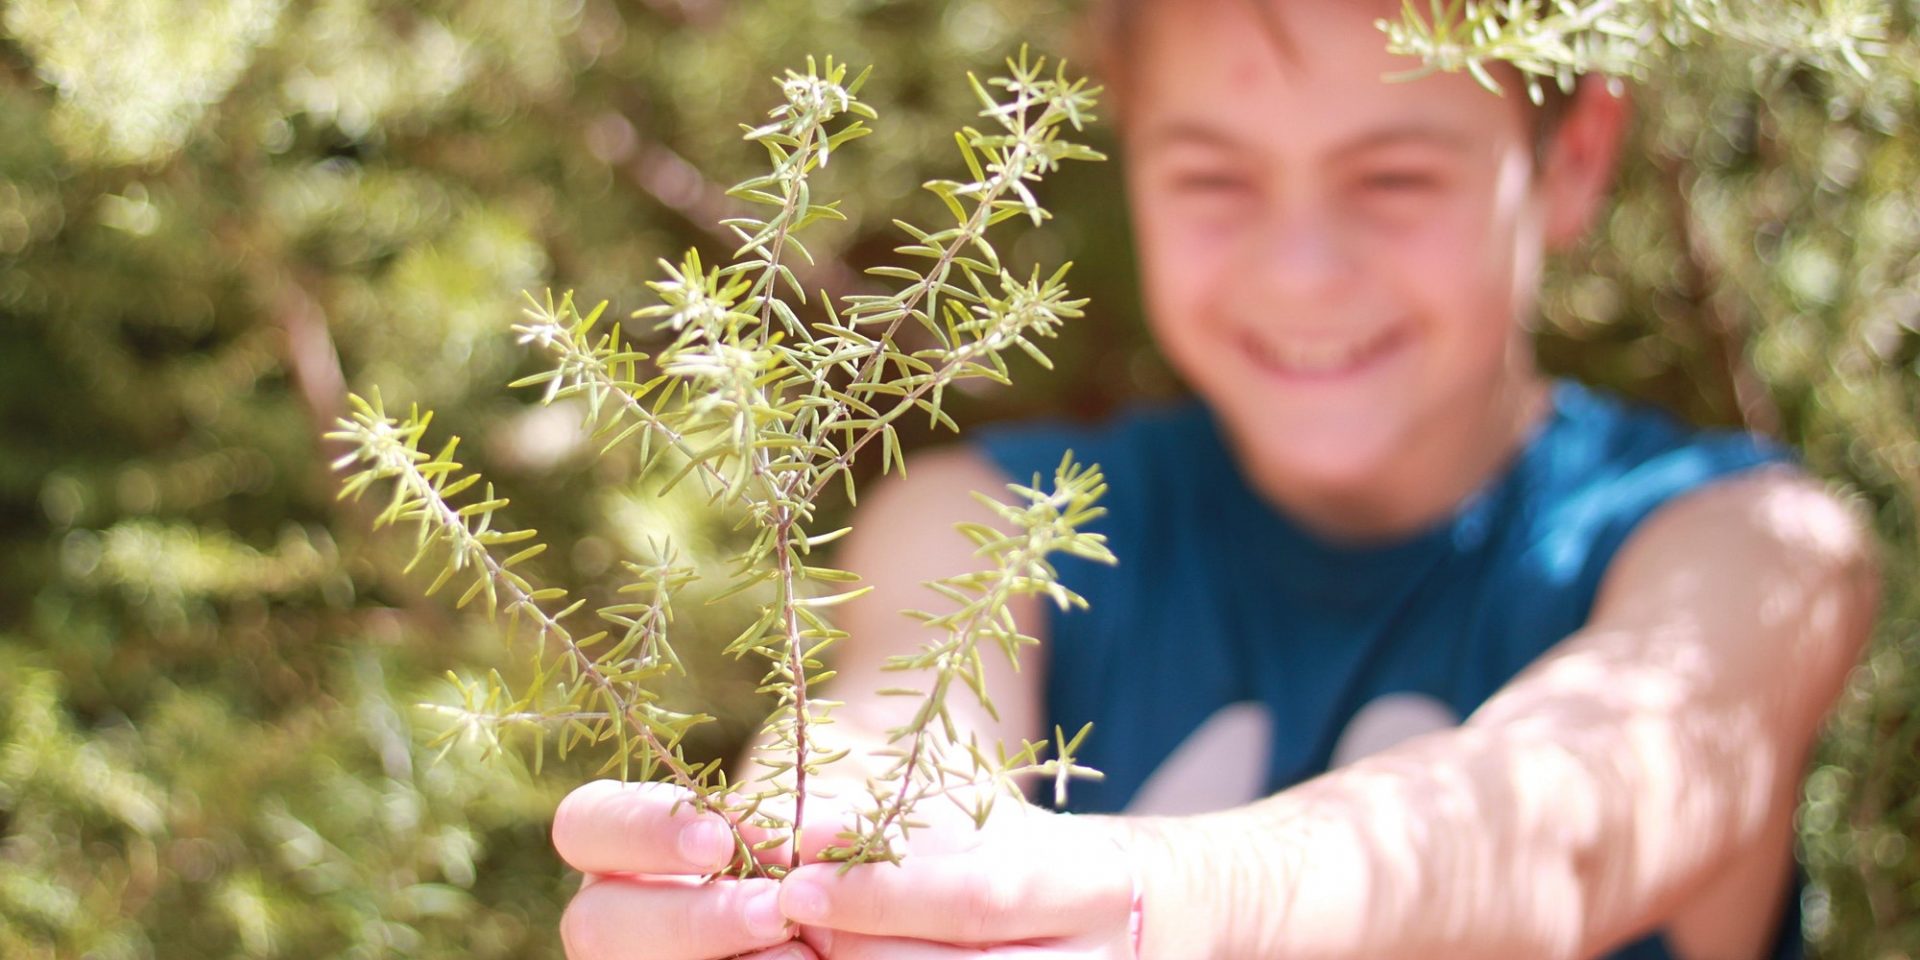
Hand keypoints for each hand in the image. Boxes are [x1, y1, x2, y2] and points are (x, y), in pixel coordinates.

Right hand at [552, 779, 815, 959]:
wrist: (845, 916)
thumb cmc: (820, 855)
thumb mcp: (819, 829)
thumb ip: (808, 827)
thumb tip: (813, 840)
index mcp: (627, 846)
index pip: (586, 824)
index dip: (641, 830)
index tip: (718, 838)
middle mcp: (616, 913)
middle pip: (595, 922)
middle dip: (690, 919)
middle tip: (774, 912)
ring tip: (799, 954)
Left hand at [777, 804, 1140, 959]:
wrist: (1070, 917)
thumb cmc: (1003, 851)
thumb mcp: (957, 819)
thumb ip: (883, 824)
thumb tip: (792, 832)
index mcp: (1086, 889)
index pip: (977, 899)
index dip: (880, 897)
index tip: (796, 884)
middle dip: (851, 948)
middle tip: (779, 924)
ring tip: (796, 948)